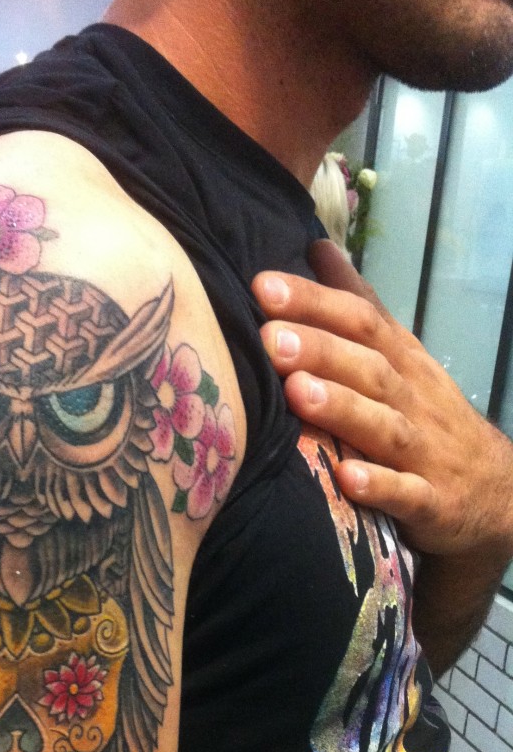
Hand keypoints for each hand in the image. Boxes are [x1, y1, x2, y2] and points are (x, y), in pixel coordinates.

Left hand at [252, 239, 512, 563]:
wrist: (497, 491)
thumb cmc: (427, 417)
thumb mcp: (400, 356)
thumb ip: (359, 307)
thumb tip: (317, 248)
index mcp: (402, 362)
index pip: (361, 321)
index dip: (315, 302)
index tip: (263, 286)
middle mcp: (413, 400)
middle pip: (368, 367)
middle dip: (319, 350)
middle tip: (269, 338)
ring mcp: (424, 452)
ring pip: (383, 426)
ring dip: (340, 408)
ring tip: (295, 392)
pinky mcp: (432, 502)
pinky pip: (407, 494)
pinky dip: (379, 486)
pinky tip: (346, 480)